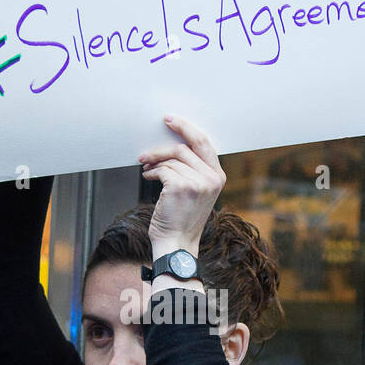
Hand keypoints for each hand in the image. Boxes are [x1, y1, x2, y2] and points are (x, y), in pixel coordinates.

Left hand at [138, 116, 225, 255]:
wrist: (176, 244)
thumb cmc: (181, 220)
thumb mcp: (196, 193)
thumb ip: (193, 170)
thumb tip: (172, 147)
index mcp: (218, 177)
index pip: (204, 143)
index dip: (187, 129)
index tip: (172, 121)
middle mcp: (212, 178)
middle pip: (185, 146)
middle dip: (166, 140)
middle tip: (151, 140)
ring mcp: (198, 182)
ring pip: (171, 159)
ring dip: (154, 162)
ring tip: (146, 168)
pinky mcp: (181, 186)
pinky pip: (162, 169)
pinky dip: (151, 172)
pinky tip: (148, 177)